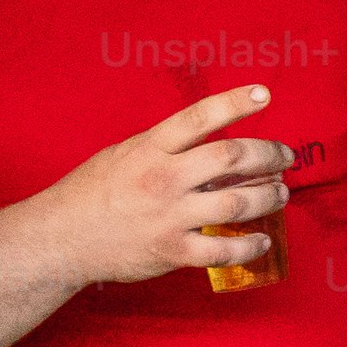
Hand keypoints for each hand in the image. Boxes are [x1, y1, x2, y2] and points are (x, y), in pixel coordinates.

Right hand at [40, 85, 295, 281]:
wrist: (62, 238)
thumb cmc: (92, 193)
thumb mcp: (124, 154)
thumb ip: (164, 147)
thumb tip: (207, 139)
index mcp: (150, 148)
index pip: (200, 117)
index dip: (235, 103)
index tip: (264, 95)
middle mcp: (163, 178)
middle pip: (230, 157)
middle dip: (268, 154)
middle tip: (285, 156)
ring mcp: (169, 216)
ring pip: (236, 203)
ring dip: (268, 197)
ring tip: (281, 193)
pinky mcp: (172, 251)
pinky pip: (222, 250)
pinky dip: (249, 246)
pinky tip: (262, 240)